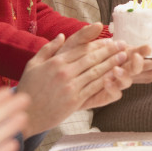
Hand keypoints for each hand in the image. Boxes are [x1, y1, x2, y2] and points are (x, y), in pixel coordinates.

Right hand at [16, 25, 141, 135]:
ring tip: (124, 56)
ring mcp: (71, 86)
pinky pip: (95, 87)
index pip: (82, 49)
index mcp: (56, 61)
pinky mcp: (75, 100)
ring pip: (96, 71)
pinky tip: (117, 74)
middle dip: (110, 50)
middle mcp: (64, 72)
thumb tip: (62, 36)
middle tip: (123, 44)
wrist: (27, 114)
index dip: (98, 44)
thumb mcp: (33, 64)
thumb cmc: (29, 89)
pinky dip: (107, 80)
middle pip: (92, 58)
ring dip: (113, 63)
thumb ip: (48, 49)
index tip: (109, 40)